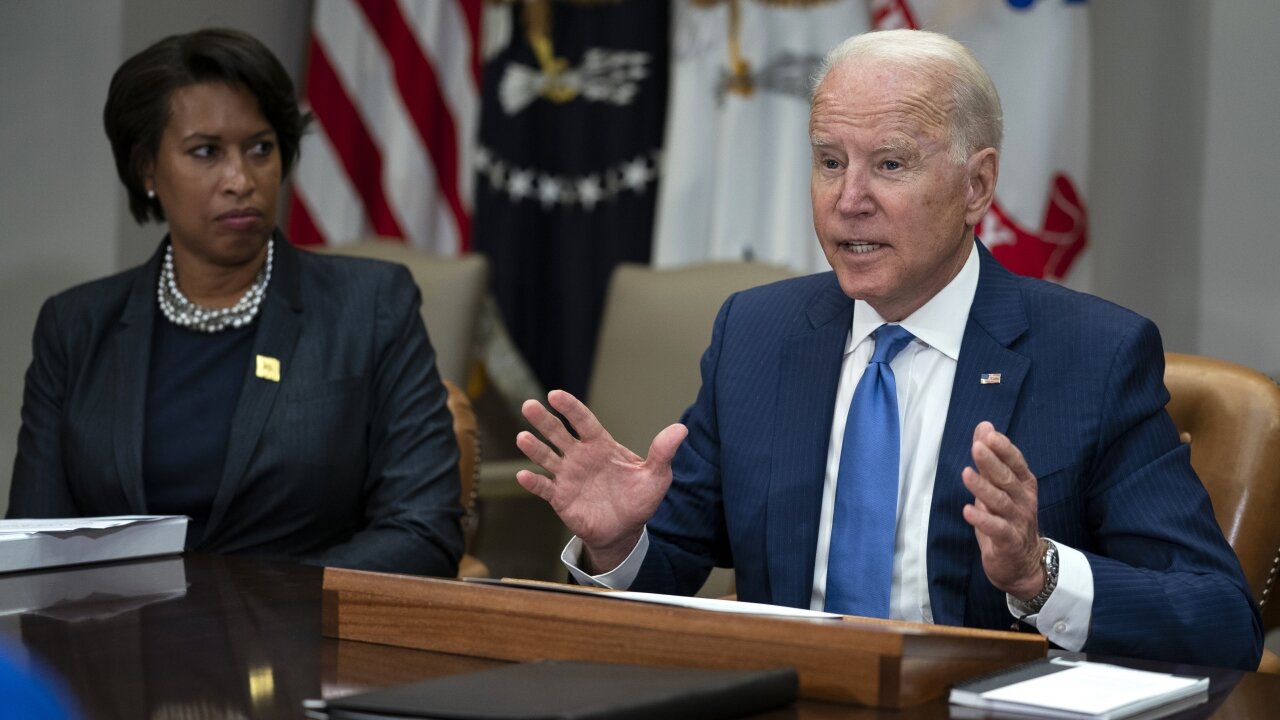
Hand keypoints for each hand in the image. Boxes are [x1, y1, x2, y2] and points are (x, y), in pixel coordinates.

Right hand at [515, 390, 687, 572]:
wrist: (625, 530)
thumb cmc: (639, 499)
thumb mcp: (656, 476)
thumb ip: (663, 452)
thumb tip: (681, 428)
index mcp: (601, 446)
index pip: (583, 422)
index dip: (570, 408)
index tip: (555, 395)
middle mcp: (580, 457)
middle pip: (558, 434)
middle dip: (544, 420)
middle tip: (528, 405)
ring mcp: (568, 477)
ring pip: (547, 458)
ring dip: (534, 448)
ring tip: (522, 437)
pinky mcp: (561, 498)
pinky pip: (544, 488)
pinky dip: (533, 483)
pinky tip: (523, 476)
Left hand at [961, 421, 1044, 600]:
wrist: (1022, 564)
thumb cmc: (1006, 519)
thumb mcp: (998, 486)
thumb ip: (991, 458)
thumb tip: (984, 426)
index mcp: (1023, 484)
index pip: (1016, 462)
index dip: (1003, 448)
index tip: (989, 434)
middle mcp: (1023, 500)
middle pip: (1007, 479)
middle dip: (992, 462)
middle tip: (977, 447)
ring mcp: (1018, 521)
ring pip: (1000, 502)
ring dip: (983, 488)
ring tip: (966, 474)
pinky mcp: (1009, 541)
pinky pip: (996, 528)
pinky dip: (982, 519)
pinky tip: (967, 510)